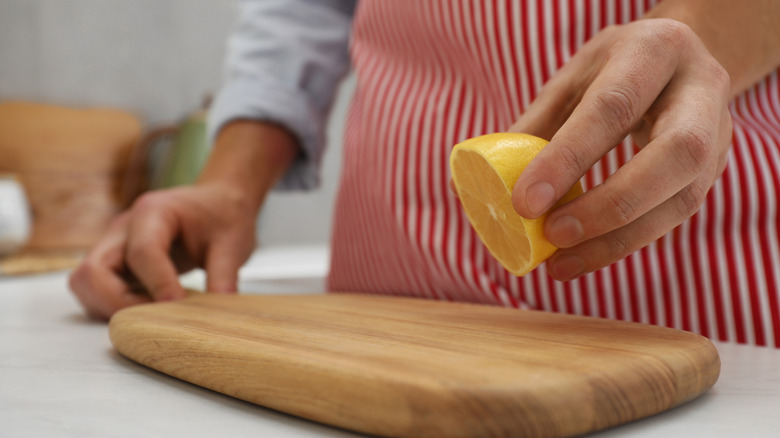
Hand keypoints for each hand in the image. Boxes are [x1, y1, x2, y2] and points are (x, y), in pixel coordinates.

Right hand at [69, 183, 257, 319]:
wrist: (218, 203)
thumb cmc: (223, 216)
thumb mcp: (234, 243)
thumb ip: (224, 277)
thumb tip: (217, 317)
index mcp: (154, 212)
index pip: (142, 252)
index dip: (158, 284)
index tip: (178, 306)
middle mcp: (124, 227)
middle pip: (93, 270)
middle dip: (119, 303)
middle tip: (156, 318)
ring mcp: (114, 245)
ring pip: (85, 282)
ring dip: (110, 306)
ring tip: (151, 315)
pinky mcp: (115, 262)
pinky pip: (94, 289)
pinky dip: (111, 306)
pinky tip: (146, 310)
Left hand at [509, 18, 731, 280]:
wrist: (679, 62)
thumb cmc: (612, 70)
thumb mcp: (572, 79)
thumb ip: (535, 126)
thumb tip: (478, 184)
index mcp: (654, 51)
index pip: (613, 107)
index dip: (568, 158)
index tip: (525, 203)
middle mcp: (699, 89)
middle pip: (673, 154)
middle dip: (609, 204)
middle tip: (553, 235)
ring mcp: (718, 133)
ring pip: (683, 198)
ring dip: (618, 240)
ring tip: (561, 264)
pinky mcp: (714, 171)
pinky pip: (675, 216)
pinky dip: (626, 242)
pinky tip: (584, 257)